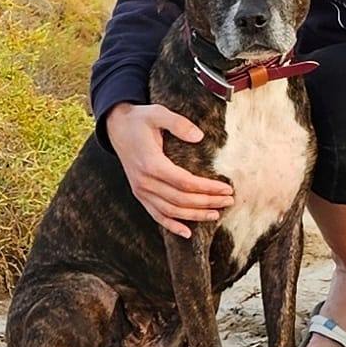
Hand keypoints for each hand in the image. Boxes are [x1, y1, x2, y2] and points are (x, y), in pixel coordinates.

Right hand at [106, 103, 233, 237]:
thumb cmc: (140, 119)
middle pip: (181, 200)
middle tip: (229, 200)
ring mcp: (141, 191)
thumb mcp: (158, 113)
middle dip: (207, 202)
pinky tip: (187, 233)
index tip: (226, 188)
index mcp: (151, 164)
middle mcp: (145, 182)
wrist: (116, 127)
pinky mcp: (140, 194)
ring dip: (194, 215)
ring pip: (171, 211)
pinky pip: (156, 215)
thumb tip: (199, 137)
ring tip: (216, 215)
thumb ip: (179, 124)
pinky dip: (171, 226)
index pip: (185, 182)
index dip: (207, 188)